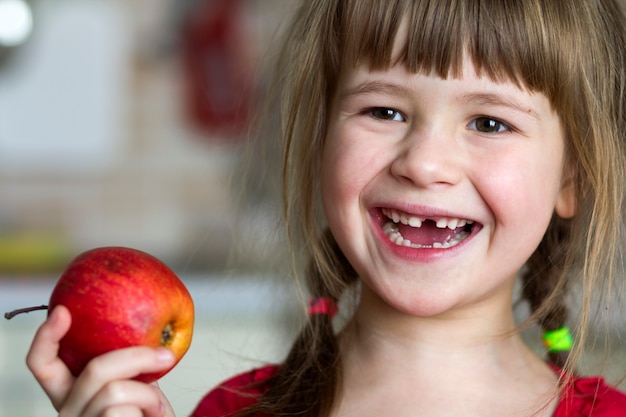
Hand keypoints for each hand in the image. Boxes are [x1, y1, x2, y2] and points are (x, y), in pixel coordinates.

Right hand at [26, 305, 176, 416]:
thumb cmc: (146, 413)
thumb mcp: (135, 382)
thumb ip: (127, 361)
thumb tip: (143, 323)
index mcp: (69, 391)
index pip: (41, 363)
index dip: (45, 336)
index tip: (63, 311)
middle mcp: (67, 409)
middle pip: (94, 369)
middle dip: (138, 357)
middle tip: (166, 355)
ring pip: (114, 391)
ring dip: (148, 395)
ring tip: (156, 406)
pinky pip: (124, 411)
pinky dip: (149, 410)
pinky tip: (153, 416)